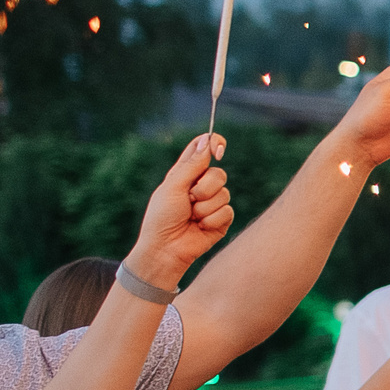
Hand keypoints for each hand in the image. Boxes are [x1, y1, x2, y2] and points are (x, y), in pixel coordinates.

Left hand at [127, 133, 234, 288]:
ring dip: (205, 208)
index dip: (213, 145)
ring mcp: (212, 203)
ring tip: (191, 217)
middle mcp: (201, 186)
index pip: (203, 149)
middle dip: (206, 187)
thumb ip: (192, 165)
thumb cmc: (161, 218)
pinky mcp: (221, 220)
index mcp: (186, 174)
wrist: (165, 250)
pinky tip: (199, 227)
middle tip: (190, 198)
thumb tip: (207, 140)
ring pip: (224, 194)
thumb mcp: (173, 187)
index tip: (218, 150)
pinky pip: (227, 211)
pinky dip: (212, 220)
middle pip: (219, 174)